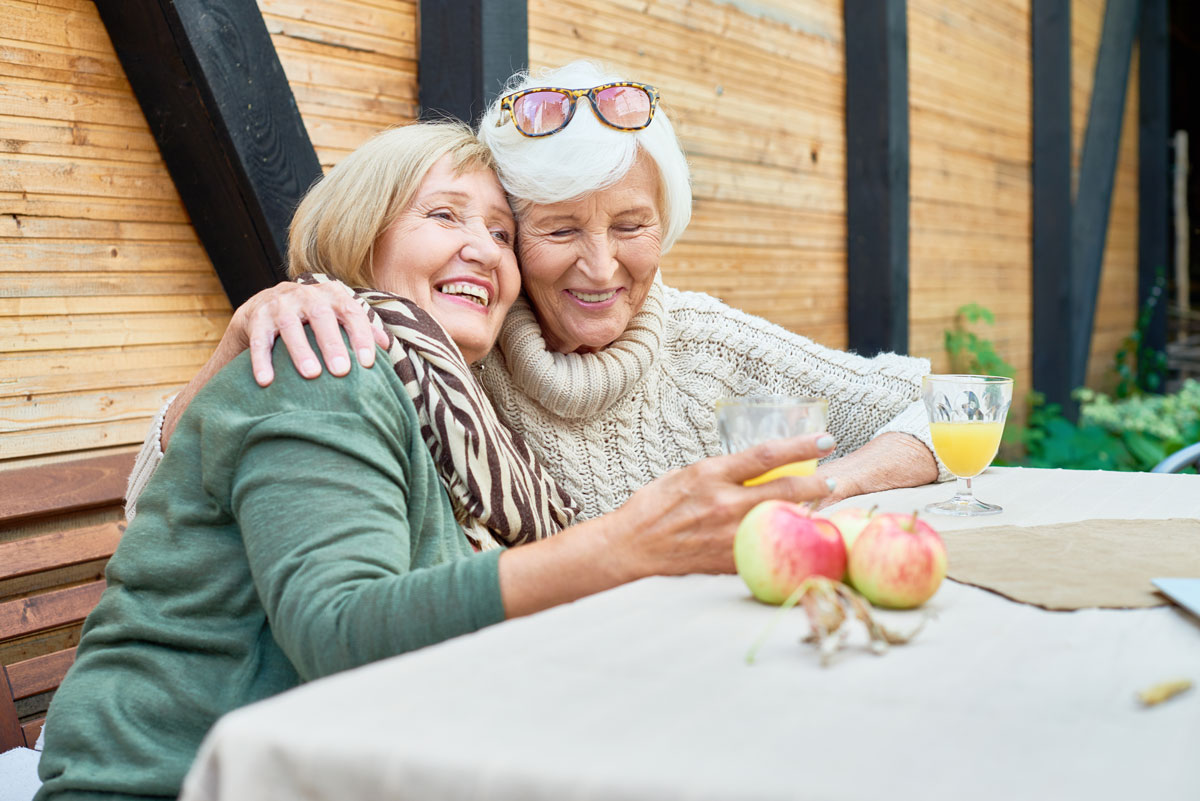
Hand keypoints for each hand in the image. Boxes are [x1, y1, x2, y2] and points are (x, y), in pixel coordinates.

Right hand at [227, 281, 389, 385]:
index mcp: (331, 293)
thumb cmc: (312, 318)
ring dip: (300, 350)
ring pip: (289, 325)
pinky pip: (259, 340)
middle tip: (341, 370)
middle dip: (332, 343)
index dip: (361, 336)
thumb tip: (386, 345)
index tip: (368, 363)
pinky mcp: (256, 317)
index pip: (351, 311)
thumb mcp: (336, 317)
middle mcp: (305, 293)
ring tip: (310, 374)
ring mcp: (279, 303)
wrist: (264, 307)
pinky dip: (261, 360)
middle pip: (321, 315)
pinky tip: (266, 380)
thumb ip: (360, 327)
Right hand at [607, 433, 837, 578]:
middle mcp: (723, 503)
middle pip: (785, 489)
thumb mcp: (686, 475)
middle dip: (817, 482)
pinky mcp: (729, 560)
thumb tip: (755, 468)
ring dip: (807, 513)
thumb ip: (721, 472)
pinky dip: (784, 541)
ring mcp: (728, 535)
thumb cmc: (653, 508)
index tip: (826, 440)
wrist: (630, 548)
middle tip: (833, 478)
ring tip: (821, 507)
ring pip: (781, 520)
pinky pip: (766, 548)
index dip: (802, 446)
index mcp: (711, 475)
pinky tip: (794, 538)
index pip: (767, 455)